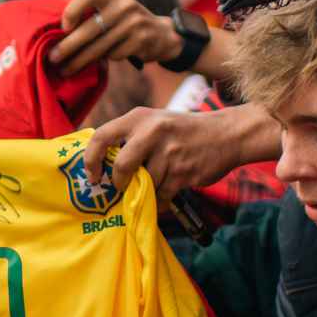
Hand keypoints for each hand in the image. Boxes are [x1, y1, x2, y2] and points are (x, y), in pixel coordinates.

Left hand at [51, 0, 180, 72]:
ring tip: (66, 69)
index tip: (63, 28)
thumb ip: (90, 12)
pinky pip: (114, 55)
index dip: (72, 10)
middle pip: (90, 27)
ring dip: (81, 61)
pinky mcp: (142, 40)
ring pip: (100, 46)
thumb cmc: (124, 23)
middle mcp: (124, 5)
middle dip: (68, 46)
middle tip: (53, 58)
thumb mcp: (111, 9)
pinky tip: (100, 62)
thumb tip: (56, 28)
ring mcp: (135, 22)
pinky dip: (105, 60)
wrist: (161, 34)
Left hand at [83, 106, 264, 202]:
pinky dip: (161, 199)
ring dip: (148, 190)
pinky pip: (162, 194)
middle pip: (122, 166)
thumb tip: (101, 166)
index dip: (91, 160)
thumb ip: (130, 137)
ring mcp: (169, 152)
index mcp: (139, 117)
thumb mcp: (154, 122)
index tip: (93, 176)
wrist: (226, 134)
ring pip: (145, 183)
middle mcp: (152, 131)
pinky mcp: (183, 171)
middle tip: (122, 187)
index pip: (101, 136)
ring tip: (158, 182)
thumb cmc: (182, 131)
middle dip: (119, 182)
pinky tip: (169, 190)